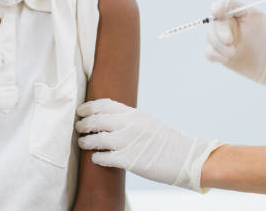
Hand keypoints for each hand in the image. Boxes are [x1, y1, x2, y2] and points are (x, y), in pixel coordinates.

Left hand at [75, 99, 225, 192]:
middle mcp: (130, 125)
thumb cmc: (168, 142)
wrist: (187, 158)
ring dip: (86, 141)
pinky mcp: (130, 160)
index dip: (89, 107)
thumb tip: (111, 120)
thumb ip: (130, 119)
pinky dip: (97, 158)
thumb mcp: (149, 122)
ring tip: (82, 143)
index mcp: (135, 114)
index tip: (81, 110)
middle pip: (98, 119)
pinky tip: (95, 158)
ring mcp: (129, 142)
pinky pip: (106, 158)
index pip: (105, 105)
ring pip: (98, 138)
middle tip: (78, 126)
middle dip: (84, 123)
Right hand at [205, 0, 265, 121]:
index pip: (229, 4)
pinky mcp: (226, 57)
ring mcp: (230, 41)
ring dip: (216, 43)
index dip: (221, 5)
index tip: (217, 11)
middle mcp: (236, 26)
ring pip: (211, 36)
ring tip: (231, 53)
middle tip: (229, 40)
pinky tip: (224, 59)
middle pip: (217, 21)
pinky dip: (213, 54)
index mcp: (247, 14)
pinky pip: (210, 52)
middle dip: (219, 29)